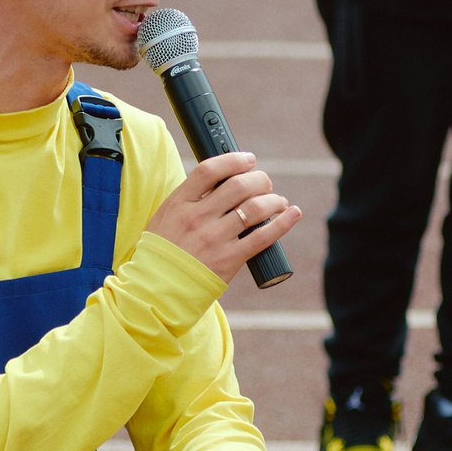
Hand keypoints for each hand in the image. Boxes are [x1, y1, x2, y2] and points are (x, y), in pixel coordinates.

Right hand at [146, 152, 303, 284]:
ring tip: (278, 201)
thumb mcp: (166, 218)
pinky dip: (284, 222)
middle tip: (265, 183)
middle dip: (260, 180)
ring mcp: (215, 239)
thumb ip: (190, 200)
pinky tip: (293, 213)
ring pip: (255, 208)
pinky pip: (263, 237)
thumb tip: (223, 181)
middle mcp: (198, 218)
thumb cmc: (163, 253)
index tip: (249, 159)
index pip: (210, 170)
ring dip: (274, 199)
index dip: (234, 160)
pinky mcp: (230, 259)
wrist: (157, 291)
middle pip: (238, 186)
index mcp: (179, 203)